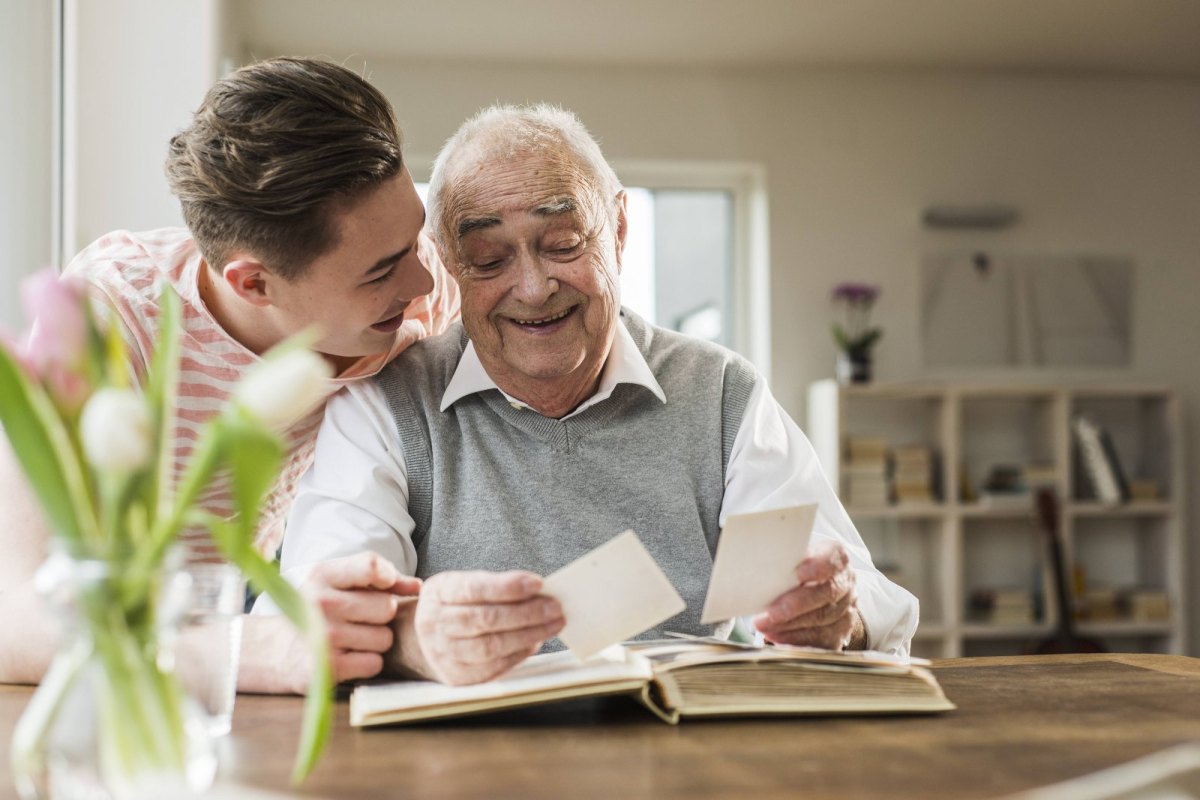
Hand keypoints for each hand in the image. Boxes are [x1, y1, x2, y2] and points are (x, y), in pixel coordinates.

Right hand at [300, 552, 420, 682]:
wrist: (272, 651)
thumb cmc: (316, 611)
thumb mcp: (337, 584)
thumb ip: (379, 580)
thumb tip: (417, 586)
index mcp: (323, 575)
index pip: (372, 565)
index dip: (389, 577)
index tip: (384, 586)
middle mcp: (321, 603)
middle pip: (388, 607)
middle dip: (381, 617)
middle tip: (360, 621)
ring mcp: (324, 636)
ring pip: (385, 638)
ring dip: (375, 642)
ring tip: (352, 640)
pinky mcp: (327, 667)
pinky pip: (375, 663)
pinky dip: (367, 663)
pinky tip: (348, 658)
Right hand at [401, 570, 564, 685]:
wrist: (418, 639)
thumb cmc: (452, 606)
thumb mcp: (462, 585)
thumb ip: (495, 585)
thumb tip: (538, 592)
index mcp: (439, 593)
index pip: (475, 589)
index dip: (507, 587)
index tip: (538, 583)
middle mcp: (435, 623)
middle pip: (485, 619)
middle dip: (526, 613)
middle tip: (555, 607)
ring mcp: (444, 653)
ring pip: (491, 646)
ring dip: (528, 635)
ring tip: (553, 624)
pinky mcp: (456, 676)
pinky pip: (493, 667)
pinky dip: (518, 654)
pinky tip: (535, 642)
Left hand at [752, 540, 864, 650]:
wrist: (813, 592)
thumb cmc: (795, 572)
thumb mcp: (791, 560)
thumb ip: (783, 560)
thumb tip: (757, 562)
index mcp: (836, 558)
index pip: (834, 558)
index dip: (819, 566)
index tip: (798, 573)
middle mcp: (845, 583)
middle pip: (827, 593)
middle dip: (797, 605)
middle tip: (772, 612)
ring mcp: (846, 610)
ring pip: (823, 619)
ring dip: (791, 625)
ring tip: (765, 626)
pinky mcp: (839, 633)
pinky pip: (822, 641)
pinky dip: (796, 640)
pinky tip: (777, 637)